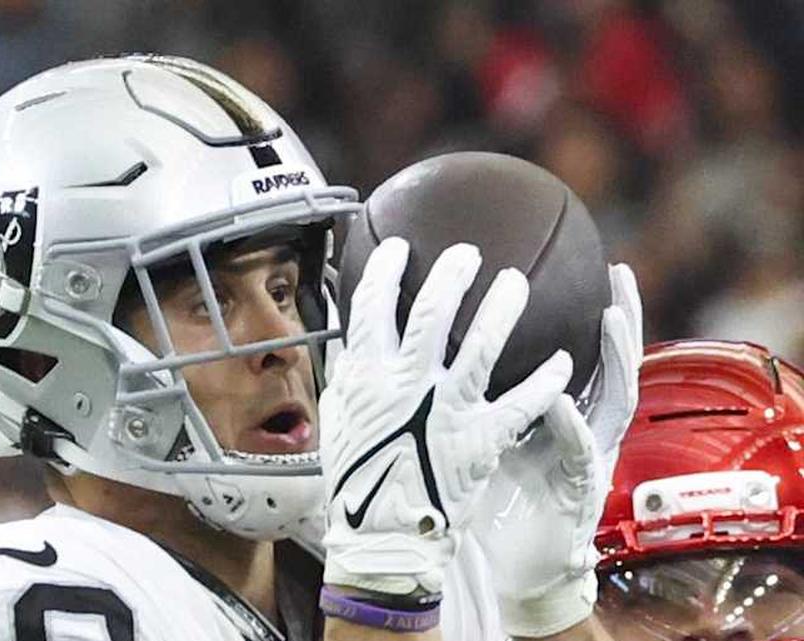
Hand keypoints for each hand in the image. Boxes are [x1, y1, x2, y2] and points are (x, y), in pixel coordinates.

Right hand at [321, 238, 572, 597]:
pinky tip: (562, 362)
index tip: (397, 248)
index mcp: (365, 377)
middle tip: (469, 253)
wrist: (383, 540)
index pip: (370, 307)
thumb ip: (352, 373)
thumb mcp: (342, 418)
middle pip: (430, 313)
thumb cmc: (358, 481)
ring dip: (501, 309)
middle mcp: (405, 386)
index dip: (385, 270)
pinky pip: (521, 404)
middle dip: (452, 274)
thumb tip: (352, 334)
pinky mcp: (480, 440)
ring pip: (481, 346)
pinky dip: (545, 382)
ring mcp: (445, 411)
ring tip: (515, 283)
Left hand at [470, 264, 642, 637]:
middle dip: (623, 318)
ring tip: (613, 318)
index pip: (586, 354)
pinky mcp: (580, 492)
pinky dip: (569, 423)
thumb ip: (474, 391)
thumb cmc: (496, 497)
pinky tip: (561, 397)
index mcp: (563, 414)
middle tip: (622, 274)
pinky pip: (580, 452)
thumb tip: (425, 344)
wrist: (507, 565)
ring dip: (616, 358)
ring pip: (614, 401)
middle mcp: (584, 430)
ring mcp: (587, 460)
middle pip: (613, 365)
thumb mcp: (483, 430)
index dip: (592, 314)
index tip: (594, 265)